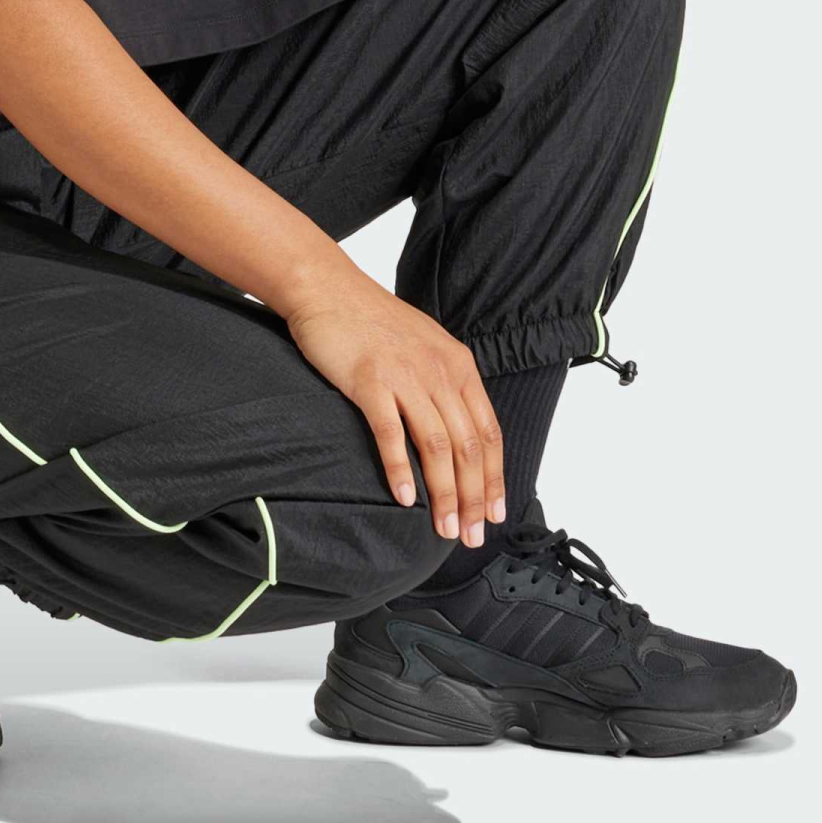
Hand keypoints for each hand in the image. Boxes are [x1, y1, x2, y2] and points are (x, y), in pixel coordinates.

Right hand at [285, 273, 504, 544]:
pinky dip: (399, 470)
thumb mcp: (425, 346)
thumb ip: (445, 383)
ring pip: (437, 446)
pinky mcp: (369, 381)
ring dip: (444, 494)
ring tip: (444, 528)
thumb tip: (457, 431)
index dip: (494, 477)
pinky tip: (404, 499)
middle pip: (467, 446)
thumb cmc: (372, 321)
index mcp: (458, 365)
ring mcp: (404, 376)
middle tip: (470, 534)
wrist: (328, 288)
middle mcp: (439, 371)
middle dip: (474, 497)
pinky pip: (391, 433)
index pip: (488, 432)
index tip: (494, 513)